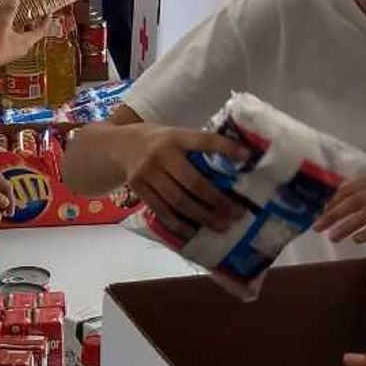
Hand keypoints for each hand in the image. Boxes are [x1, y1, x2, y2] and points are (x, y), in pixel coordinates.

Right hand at [0, 5, 57, 69]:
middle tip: (29, 15)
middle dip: (31, 24)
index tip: (48, 13)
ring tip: (15, 20)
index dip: (46, 21)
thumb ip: (9, 10)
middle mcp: (22, 49)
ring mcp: (13, 53)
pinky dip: (12, 35)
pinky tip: (3, 30)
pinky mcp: (4, 55)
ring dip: (20, 29)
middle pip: (31, 35)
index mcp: (26, 41)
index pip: (41, 31)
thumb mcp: (3, 23)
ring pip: (21, 39)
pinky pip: (12, 43)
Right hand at [96, 121, 243, 235]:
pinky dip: (179, 223)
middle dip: (217, 200)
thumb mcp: (175, 135)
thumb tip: (234, 163)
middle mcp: (161, 154)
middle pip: (193, 182)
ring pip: (178, 201)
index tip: (246, 157)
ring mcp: (147, 173)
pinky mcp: (138, 189)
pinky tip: (193, 231)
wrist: (120, 146)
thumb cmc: (159, 142)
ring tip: (221, 225)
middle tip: (236, 212)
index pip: (203, 141)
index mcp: (175, 137)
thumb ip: (197, 148)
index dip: (225, 148)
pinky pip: (161, 211)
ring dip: (202, 216)